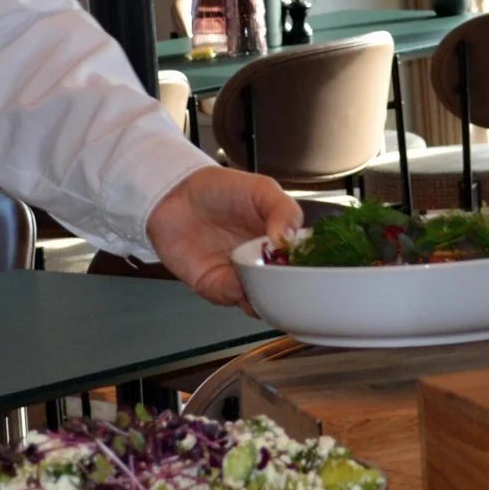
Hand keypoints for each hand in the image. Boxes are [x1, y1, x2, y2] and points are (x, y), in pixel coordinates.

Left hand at [144, 166, 300, 309]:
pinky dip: (238, 293)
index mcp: (281, 241)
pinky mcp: (216, 285)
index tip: (314, 269)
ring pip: (262, 300)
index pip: (304, 263)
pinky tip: (239, 279)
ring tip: (263, 281)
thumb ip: (282, 210)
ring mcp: (241, 276)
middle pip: (286, 288)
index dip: (311, 269)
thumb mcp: (260, 189)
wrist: (174, 194)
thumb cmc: (219, 189)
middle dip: (290, 290)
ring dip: (265, 296)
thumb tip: (288, 240)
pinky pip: (232, 297)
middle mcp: (263, 263)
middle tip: (288, 280)